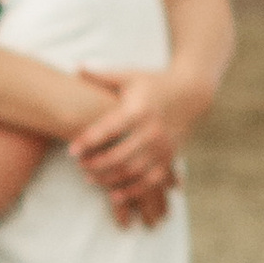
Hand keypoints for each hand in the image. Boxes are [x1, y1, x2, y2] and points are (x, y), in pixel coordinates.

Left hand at [70, 65, 189, 217]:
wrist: (192, 93)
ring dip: (109, 179)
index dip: (89, 142)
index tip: (71, 151)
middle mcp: (152, 130)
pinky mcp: (170, 157)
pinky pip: (150, 180)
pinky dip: (132, 191)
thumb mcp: (130, 76)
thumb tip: (76, 67)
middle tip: (79, 166)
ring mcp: (163, 146)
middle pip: (119, 155)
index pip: (110, 129)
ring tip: (90, 178)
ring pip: (132, 171)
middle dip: (96, 164)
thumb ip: (102, 76)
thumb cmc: (153, 83)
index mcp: (139, 109)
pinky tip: (114, 195)